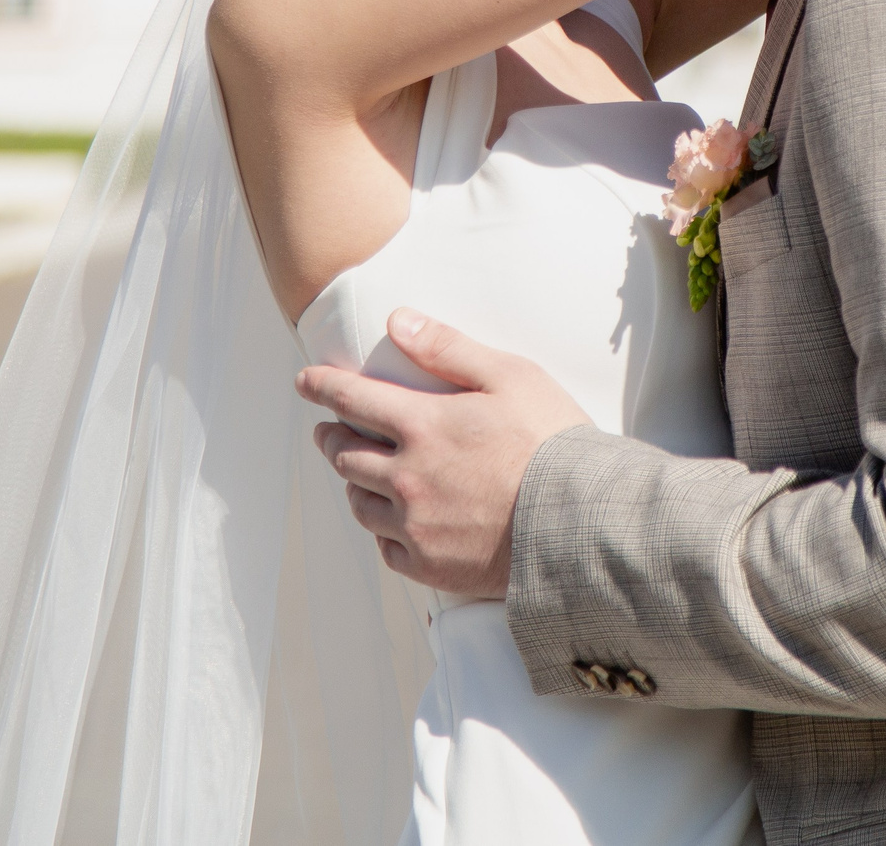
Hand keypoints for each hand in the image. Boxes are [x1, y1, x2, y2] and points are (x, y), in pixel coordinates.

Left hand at [295, 308, 591, 597]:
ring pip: (360, 503)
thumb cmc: (552, 442)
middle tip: (329, 430)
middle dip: (331, 436)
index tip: (305, 382)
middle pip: (345, 455)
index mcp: (423, 426)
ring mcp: (415, 525)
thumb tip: (398, 321)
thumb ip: (448, 348)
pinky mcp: (429, 565)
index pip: (352, 399)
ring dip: (355, 483)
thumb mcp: (510, 376)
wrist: (579, 523)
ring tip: (360, 474)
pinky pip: (386, 547)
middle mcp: (407, 477)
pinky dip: (384, 530)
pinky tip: (397, 522)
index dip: (323, 387)